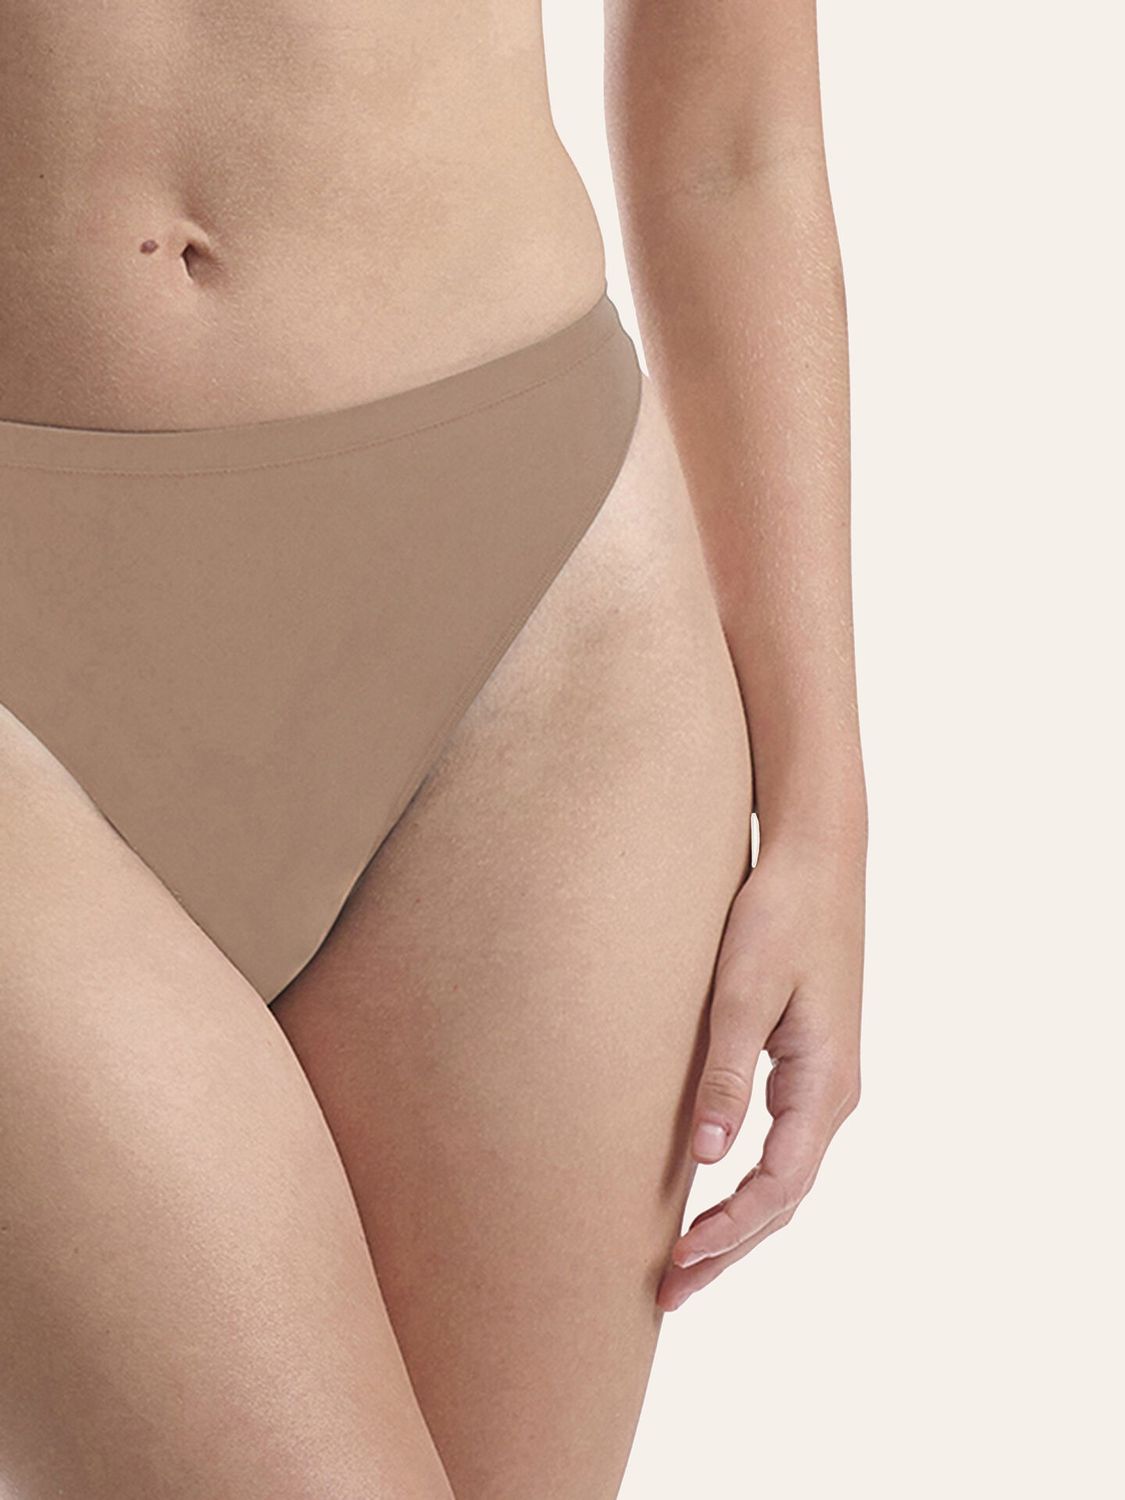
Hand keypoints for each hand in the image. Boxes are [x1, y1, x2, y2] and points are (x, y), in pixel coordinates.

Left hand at [657, 835, 864, 1309]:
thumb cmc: (778, 916)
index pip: (779, 1186)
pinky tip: (710, 1195)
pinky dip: (749, 1185)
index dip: (729, 1232)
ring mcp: (824, 1081)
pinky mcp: (806, 1063)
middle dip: (729, 1249)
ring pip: (785, 1177)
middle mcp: (833, 1094)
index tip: (678, 1262)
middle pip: (784, 1198)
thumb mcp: (742, 992)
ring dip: (739, 1225)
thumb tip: (705, 1155)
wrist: (816, 858)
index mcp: (824, 1084)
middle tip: (668, 1294)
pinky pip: (782, 1145)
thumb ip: (725, 1074)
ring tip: (685, 1266)